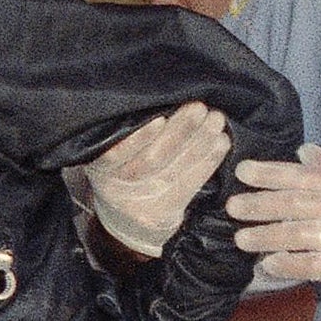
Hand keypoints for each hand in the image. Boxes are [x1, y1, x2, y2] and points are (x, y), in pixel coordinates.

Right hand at [82, 102, 230, 256]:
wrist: (127, 222)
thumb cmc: (123, 171)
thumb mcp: (115, 153)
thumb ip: (130, 131)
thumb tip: (166, 97)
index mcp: (99, 168)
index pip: (118, 153)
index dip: (139, 138)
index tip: (160, 117)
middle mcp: (116, 187)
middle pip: (151, 159)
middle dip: (178, 131)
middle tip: (199, 108)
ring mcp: (140, 204)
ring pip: (173, 170)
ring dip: (198, 142)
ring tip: (216, 120)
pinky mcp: (163, 213)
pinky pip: (189, 186)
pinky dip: (207, 163)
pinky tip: (222, 143)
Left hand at [228, 144, 320, 320]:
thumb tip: (306, 151)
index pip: (301, 175)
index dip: (269, 172)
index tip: (242, 171)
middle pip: (293, 203)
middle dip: (258, 204)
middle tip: (231, 207)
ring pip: (296, 234)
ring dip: (265, 236)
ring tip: (241, 239)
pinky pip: (308, 266)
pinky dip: (286, 265)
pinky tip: (268, 266)